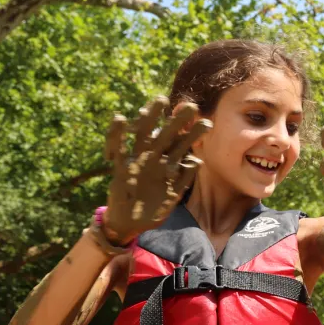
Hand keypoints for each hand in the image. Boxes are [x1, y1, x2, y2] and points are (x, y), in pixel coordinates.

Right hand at [102, 97, 208, 243]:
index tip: (206, 121)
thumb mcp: (172, 196)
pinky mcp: (120, 168)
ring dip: (151, 117)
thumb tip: (196, 161)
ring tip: (160, 100)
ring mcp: (137, 160)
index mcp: (166, 165)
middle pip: (166, 134)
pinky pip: (118, 147)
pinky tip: (120, 119)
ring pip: (144, 134)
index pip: (180, 145)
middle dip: (178, 121)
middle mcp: (153, 158)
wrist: (130, 224)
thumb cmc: (153, 210)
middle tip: (192, 106)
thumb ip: (184, 180)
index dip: (191, 133)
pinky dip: (117, 133)